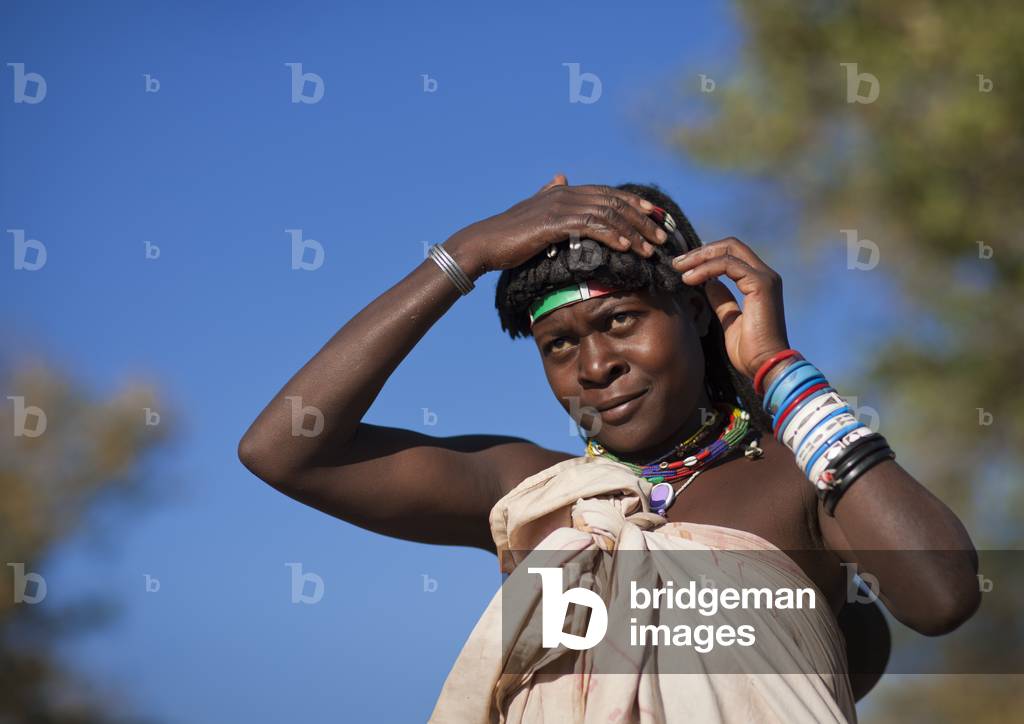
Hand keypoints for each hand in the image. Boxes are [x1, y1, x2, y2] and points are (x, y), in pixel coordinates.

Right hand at [445, 173, 669, 274]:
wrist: (485, 243)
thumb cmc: (508, 234)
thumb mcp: (533, 209)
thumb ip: (549, 193)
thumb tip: (560, 176)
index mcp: (564, 190)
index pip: (608, 193)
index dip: (635, 204)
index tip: (656, 217)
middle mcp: (565, 192)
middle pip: (614, 202)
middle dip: (642, 220)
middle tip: (662, 237)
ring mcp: (560, 206)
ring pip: (608, 215)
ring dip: (633, 232)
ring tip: (651, 249)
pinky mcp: (554, 223)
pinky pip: (591, 227)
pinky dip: (612, 236)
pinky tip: (627, 249)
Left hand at [670, 237, 790, 379]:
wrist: (765, 366)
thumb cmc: (750, 351)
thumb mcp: (729, 320)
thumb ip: (722, 300)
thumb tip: (710, 284)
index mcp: (759, 282)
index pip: (732, 254)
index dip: (706, 256)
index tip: (683, 267)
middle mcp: (765, 275)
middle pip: (731, 245)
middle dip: (700, 251)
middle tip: (677, 262)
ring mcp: (765, 278)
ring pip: (729, 250)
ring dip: (700, 257)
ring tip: (679, 269)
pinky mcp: (760, 284)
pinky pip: (728, 265)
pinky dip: (706, 268)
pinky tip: (690, 279)